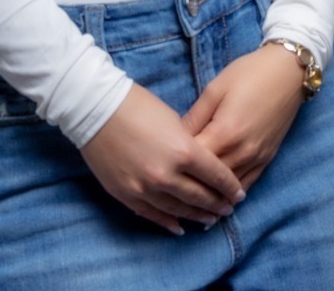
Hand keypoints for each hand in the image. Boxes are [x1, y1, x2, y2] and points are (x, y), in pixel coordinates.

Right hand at [80, 83, 245, 234]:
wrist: (95, 108)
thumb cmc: (137, 105)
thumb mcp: (173, 121)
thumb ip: (188, 146)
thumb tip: (198, 164)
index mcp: (183, 152)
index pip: (216, 176)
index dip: (229, 187)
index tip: (238, 194)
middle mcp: (166, 175)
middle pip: (200, 197)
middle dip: (217, 204)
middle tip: (228, 209)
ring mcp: (145, 188)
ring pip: (178, 210)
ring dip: (196, 216)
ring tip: (209, 220)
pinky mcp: (126, 194)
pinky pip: (152, 214)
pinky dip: (168, 222)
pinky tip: (179, 227)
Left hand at [182, 44, 306, 194]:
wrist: (288, 71)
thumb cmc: (248, 74)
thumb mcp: (214, 90)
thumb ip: (194, 118)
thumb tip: (174, 139)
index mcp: (225, 134)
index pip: (193, 162)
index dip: (175, 166)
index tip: (161, 166)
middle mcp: (242, 152)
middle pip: (210, 180)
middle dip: (190, 185)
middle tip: (169, 189)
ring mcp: (257, 158)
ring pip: (228, 188)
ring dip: (210, 195)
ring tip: (190, 203)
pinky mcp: (267, 159)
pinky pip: (247, 184)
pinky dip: (231, 193)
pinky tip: (218, 199)